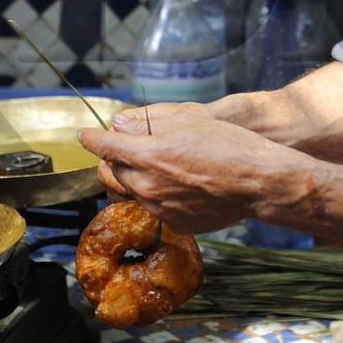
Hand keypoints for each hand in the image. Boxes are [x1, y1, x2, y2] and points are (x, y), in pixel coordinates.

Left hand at [77, 105, 282, 234]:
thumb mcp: (188, 121)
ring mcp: (160, 208)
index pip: (104, 147)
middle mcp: (147, 185)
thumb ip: (147, 124)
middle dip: (109, 161)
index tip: (83, 135)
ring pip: (128, 194)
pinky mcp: (175, 222)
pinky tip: (173, 185)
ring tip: (146, 168)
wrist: (258, 182)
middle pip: (109, 174)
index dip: (90, 139)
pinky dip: (153, 196)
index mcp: (148, 155)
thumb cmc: (228, 145)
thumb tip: (119, 125)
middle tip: (120, 150)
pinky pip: (152, 209)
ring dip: (129, 180)